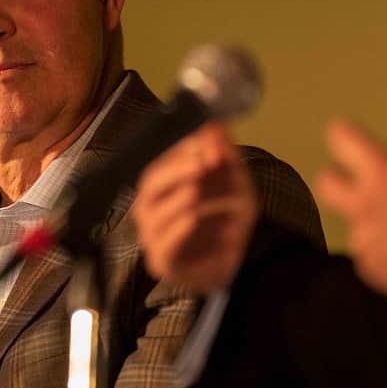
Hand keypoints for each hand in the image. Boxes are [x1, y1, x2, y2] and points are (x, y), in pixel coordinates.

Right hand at [132, 122, 255, 293]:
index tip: (205, 143)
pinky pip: (164, 245)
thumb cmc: (226, 221)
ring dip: (176, 199)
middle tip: (201, 163)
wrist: (237, 262)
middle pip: (149, 185)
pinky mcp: (164, 263)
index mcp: (164, 187)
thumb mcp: (234, 183)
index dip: (180, 151)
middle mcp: (152, 210)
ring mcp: (154, 238)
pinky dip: (178, 230)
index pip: (160, 162)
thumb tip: (216, 123)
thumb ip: (224, 155)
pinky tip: (194, 218)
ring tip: (197, 190)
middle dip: (175, 171)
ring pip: (153, 214)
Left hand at [315, 66, 386, 303]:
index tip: (350, 139)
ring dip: (370, 221)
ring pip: (352, 223)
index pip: (340, 138)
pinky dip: (384, 253)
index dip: (344, 136)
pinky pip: (367, 257)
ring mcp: (367, 238)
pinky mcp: (372, 269)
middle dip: (338, 181)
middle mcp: (365, 203)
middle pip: (326, 184)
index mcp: (382, 170)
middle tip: (366, 185)